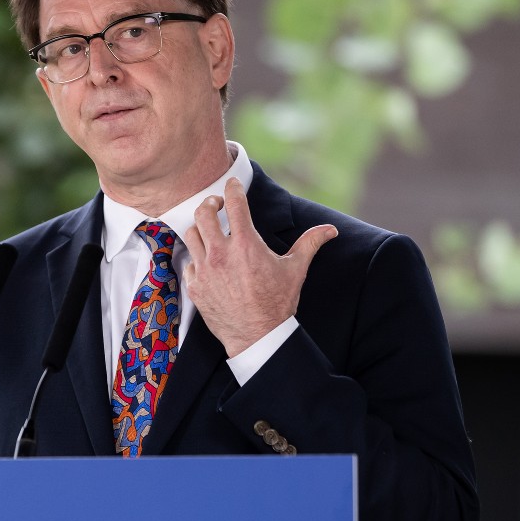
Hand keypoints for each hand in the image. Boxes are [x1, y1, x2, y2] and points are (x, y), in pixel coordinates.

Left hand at [181, 178, 337, 357]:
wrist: (258, 336)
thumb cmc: (278, 303)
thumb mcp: (296, 270)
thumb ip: (310, 243)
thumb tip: (330, 229)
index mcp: (246, 244)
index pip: (234, 203)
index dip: (233, 188)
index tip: (233, 184)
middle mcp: (221, 254)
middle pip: (202, 213)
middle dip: (209, 203)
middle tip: (217, 205)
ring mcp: (205, 270)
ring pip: (190, 234)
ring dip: (200, 228)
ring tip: (210, 230)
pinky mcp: (195, 286)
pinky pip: (188, 262)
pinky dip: (196, 257)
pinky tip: (207, 260)